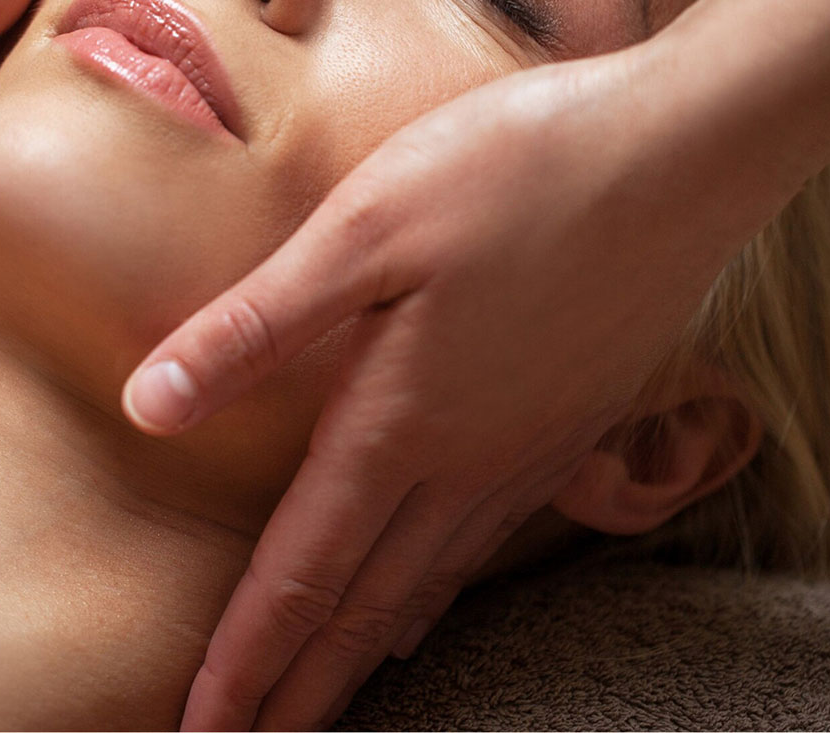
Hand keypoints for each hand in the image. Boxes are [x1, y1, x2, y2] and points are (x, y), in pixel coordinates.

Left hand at [122, 40, 746, 729]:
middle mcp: (468, 458)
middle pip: (366, 603)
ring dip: (366, 647)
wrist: (680, 155)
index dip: (246, 660)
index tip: (201, 732)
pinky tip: (434, 591)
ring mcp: (532, 447)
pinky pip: (490, 538)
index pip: (303, 573)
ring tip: (330, 694)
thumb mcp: (364, 229)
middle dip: (300, 684)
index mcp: (401, 420)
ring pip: (431, 581)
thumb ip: (258, 324)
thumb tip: (149, 407)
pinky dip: (441, 590)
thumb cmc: (514, 171)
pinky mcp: (576, 419)